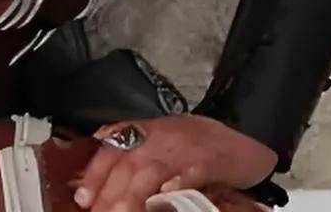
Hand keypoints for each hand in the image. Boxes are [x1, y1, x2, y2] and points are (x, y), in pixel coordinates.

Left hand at [73, 115, 276, 211]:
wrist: (247, 138)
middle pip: (128, 165)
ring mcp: (186, 148)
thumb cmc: (200, 143)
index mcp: (147, 131)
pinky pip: (190, 173)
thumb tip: (100, 175)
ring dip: (133, 195)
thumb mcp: (162, 141)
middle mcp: (162, 137)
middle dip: (110, 192)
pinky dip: (176, 185)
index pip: (113, 150)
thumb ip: (132, 152)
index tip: (83, 198)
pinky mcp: (211, 161)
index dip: (96, 174)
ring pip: (152, 171)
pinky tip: (165, 198)